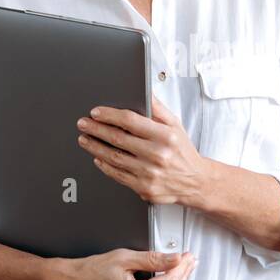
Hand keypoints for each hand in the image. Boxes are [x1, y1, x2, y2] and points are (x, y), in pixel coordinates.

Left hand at [76, 96, 213, 207]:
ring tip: (85, 139)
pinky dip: (104, 166)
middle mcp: (157, 155)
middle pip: (118, 138)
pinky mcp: (144, 188)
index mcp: (165, 136)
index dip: (110, 115)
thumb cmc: (183, 152)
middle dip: (96, 129)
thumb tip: (144, 92)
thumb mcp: (176, 125)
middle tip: (83, 124)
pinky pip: (118, 175)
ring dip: (95, 147)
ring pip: (114, 157)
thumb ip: (158, 109)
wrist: (196, 182)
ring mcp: (150, 173)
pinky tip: (98, 158)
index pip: (130, 121)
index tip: (96, 113)